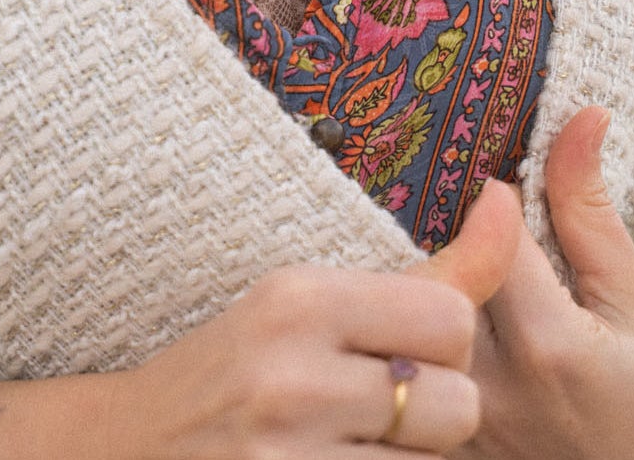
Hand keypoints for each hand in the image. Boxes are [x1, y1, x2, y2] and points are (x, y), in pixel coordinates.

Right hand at [90, 177, 522, 456]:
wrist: (128, 447)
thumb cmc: (240, 368)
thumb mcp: (311, 305)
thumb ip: (429, 269)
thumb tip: (505, 199)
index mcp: (296, 300)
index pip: (451, 318)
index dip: (442, 343)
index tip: (400, 348)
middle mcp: (293, 379)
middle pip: (457, 405)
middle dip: (433, 414)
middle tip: (378, 411)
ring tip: (356, 446)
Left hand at [441, 107, 633, 459]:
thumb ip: (589, 210)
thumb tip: (580, 115)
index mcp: (547, 345)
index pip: (487, 234)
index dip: (492, 199)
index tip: (503, 187)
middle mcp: (491, 386)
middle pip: (434, 276)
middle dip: (444, 238)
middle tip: (469, 225)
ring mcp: (461, 425)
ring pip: (408, 326)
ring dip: (421, 283)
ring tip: (449, 268)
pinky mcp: (446, 446)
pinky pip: (409, 372)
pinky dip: (414, 336)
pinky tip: (434, 319)